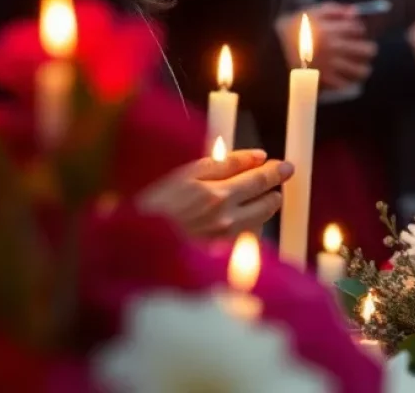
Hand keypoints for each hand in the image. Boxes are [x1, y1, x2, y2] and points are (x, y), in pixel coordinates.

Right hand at [137, 149, 293, 239]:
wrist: (132, 249)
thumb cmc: (151, 207)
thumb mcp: (183, 175)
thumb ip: (222, 164)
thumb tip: (256, 156)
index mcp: (214, 194)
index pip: (257, 177)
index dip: (272, 168)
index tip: (282, 163)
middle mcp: (224, 218)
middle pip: (264, 200)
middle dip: (275, 185)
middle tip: (282, 175)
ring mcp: (222, 240)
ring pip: (259, 220)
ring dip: (267, 205)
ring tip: (268, 196)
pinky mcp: (219, 257)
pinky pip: (244, 239)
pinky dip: (250, 227)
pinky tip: (244, 220)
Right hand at [276, 4, 376, 88]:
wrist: (271, 53)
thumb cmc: (291, 30)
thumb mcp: (310, 12)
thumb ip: (334, 9)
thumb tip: (355, 11)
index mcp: (332, 29)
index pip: (359, 29)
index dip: (359, 30)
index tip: (354, 33)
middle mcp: (336, 47)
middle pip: (368, 50)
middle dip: (367, 49)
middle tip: (361, 50)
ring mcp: (331, 65)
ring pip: (361, 70)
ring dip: (362, 68)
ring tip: (357, 66)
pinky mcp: (324, 81)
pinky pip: (346, 84)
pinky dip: (347, 82)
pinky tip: (344, 77)